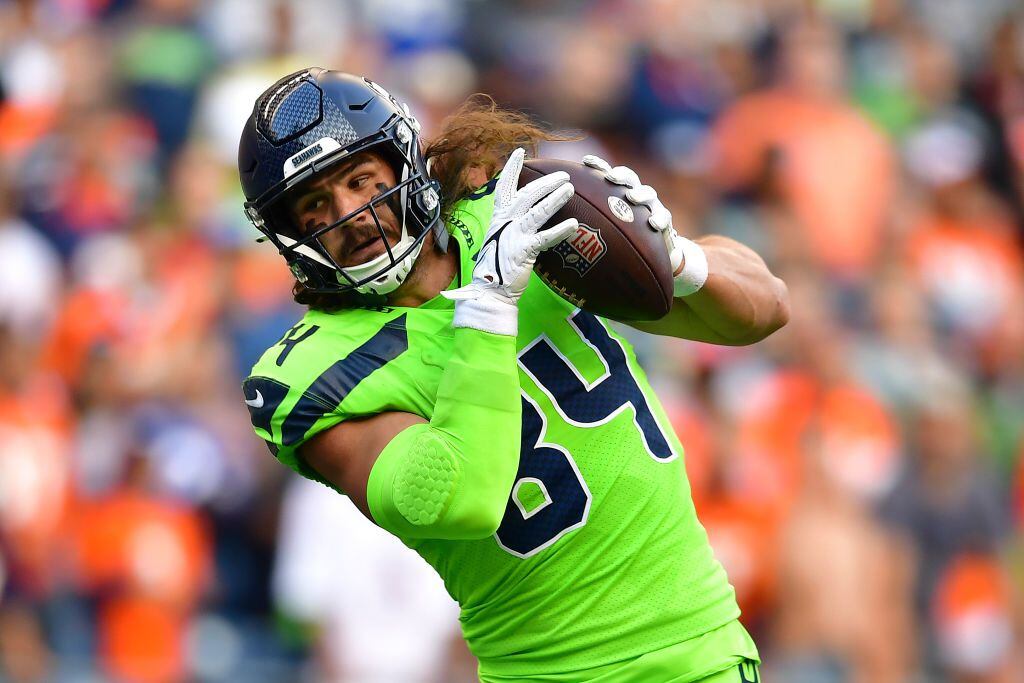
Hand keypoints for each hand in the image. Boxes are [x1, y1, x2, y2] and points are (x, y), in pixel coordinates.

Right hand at [444, 148, 577, 333]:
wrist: (489, 291)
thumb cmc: (497, 267)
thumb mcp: (503, 240)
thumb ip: (514, 226)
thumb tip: (528, 216)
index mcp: (499, 218)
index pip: (505, 187)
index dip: (512, 169)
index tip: (519, 152)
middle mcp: (506, 223)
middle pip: (527, 194)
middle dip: (545, 182)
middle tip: (563, 174)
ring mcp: (514, 236)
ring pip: (537, 211)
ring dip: (554, 198)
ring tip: (570, 188)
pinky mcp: (524, 251)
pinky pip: (545, 238)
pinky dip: (560, 230)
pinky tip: (575, 224)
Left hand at [582, 155, 684, 275]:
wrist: (652, 252)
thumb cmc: (621, 236)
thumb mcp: (603, 225)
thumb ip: (586, 217)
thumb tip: (555, 214)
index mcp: (618, 193)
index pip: (608, 174)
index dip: (599, 165)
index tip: (586, 161)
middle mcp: (635, 195)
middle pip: (629, 178)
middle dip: (620, 175)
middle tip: (611, 177)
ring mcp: (651, 207)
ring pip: (649, 194)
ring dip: (641, 194)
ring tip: (633, 198)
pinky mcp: (664, 222)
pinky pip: (664, 218)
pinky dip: (660, 219)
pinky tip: (653, 224)